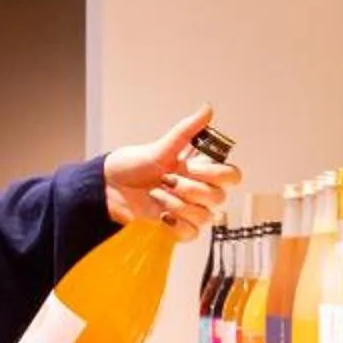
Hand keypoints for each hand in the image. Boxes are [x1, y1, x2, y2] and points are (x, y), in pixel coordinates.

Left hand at [105, 103, 239, 236]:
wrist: (111, 187)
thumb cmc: (134, 165)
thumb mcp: (160, 147)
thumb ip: (187, 130)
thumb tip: (208, 109)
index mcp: (201, 170)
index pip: (231, 176)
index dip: (215, 174)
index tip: (191, 166)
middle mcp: (199, 190)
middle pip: (219, 197)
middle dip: (190, 189)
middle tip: (167, 180)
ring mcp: (190, 210)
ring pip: (205, 216)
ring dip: (177, 204)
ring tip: (156, 194)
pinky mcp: (178, 228)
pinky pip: (192, 233)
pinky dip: (177, 225)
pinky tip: (162, 214)